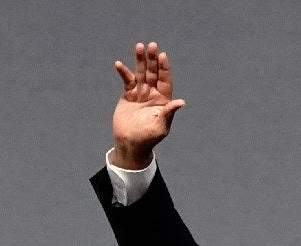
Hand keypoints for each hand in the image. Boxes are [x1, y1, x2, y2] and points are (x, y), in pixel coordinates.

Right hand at [111, 42, 185, 168]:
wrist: (130, 144)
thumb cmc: (149, 138)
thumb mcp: (161, 126)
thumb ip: (169, 112)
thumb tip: (182, 102)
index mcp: (163, 99)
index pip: (165, 80)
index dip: (164, 68)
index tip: (162, 56)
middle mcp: (153, 93)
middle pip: (153, 72)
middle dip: (152, 59)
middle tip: (152, 45)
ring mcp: (140, 93)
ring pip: (140, 73)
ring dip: (139, 60)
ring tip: (139, 46)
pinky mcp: (128, 96)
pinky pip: (126, 81)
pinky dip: (123, 73)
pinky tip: (119, 64)